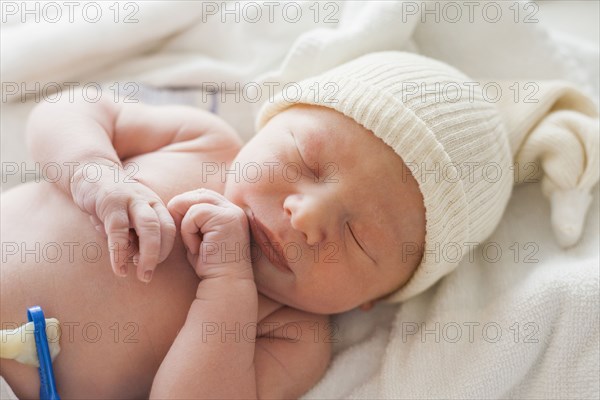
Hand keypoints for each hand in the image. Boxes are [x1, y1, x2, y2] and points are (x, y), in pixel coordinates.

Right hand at [70, 162, 175, 281]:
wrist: (89, 173)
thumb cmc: (112, 203)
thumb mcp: (128, 219)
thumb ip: (134, 237)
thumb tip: (137, 259)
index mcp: (156, 206)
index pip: (170, 229)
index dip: (165, 250)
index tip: (153, 265)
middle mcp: (148, 201)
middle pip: (163, 229)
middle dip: (160, 255)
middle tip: (149, 276)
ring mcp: (131, 200)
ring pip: (149, 228)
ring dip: (148, 255)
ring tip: (141, 275)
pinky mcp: (111, 203)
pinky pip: (118, 231)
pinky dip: (120, 253)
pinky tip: (119, 268)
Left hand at [167, 188, 252, 280]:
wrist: (224, 284)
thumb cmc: (210, 266)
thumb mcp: (199, 238)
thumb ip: (191, 220)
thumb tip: (173, 205)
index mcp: (230, 213)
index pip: (204, 196)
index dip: (188, 208)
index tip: (184, 232)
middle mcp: (234, 210)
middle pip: (199, 193)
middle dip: (183, 210)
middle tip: (181, 235)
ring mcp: (232, 213)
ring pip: (194, 202)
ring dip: (185, 224)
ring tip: (194, 245)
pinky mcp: (225, 218)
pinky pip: (194, 214)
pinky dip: (188, 232)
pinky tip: (197, 248)